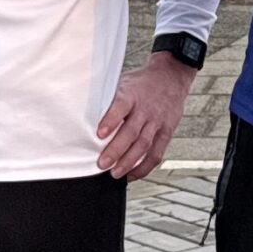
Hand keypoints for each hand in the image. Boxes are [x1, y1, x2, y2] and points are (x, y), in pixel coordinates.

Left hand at [96, 52, 196, 178]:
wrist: (170, 77)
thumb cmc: (140, 83)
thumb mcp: (123, 82)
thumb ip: (108, 98)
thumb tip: (82, 111)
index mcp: (132, 94)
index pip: (121, 107)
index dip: (111, 120)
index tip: (99, 134)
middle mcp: (146, 109)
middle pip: (132, 132)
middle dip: (116, 150)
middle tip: (102, 164)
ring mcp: (157, 122)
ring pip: (144, 145)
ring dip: (129, 162)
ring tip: (115, 173)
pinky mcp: (166, 132)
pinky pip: (156, 153)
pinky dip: (144, 167)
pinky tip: (132, 174)